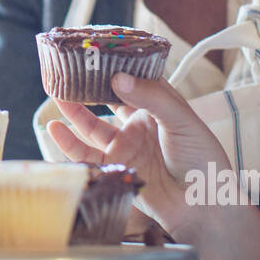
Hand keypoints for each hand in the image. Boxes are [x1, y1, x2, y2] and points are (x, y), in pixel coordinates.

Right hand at [47, 72, 233, 243]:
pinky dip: (69, 142)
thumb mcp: (181, 120)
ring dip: (74, 112)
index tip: (94, 53)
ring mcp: (127, 147)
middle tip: (68, 72)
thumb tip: (117, 78)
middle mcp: (140, 125)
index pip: (132, 80)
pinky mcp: (116, 168)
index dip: (113, 67)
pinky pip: (87, 154)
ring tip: (56, 94)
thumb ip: (150, 97)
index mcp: (159, 107)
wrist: (204, 206)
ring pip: (93, 126)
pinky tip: (55, 128)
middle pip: (108, 102)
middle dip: (88, 88)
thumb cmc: (203, 160)